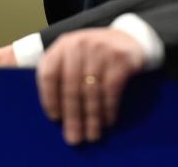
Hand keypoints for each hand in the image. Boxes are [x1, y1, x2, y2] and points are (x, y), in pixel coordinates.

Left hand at [36, 28, 144, 144]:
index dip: (49, 98)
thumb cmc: (94, 55)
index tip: (55, 119)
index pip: (49, 74)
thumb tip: (52, 111)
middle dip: (73, 116)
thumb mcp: (73, 56)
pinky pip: (111, 89)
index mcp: (62, 45)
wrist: (129, 38)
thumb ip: (59, 74)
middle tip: (74, 138)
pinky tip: (108, 121)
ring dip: (92, 117)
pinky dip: (109, 108)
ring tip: (92, 135)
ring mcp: (100, 49)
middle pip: (71, 86)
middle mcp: (79, 44)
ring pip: (92, 91)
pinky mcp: (120, 57)